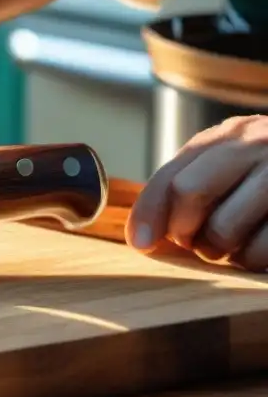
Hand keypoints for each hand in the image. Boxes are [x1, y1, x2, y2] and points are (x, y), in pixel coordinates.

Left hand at [126, 115, 267, 271]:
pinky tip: (261, 252)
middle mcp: (259, 143)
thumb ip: (194, 184)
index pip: (171, 174)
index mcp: (230, 135)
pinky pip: (264, 249)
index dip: (149, 212)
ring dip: (221, 251)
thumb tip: (144, 234)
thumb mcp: (236, 166)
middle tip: (198, 244)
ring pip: (224, 228)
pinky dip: (255, 261)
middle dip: (184, 230)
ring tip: (235, 248)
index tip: (140, 244)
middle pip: (190, 192)